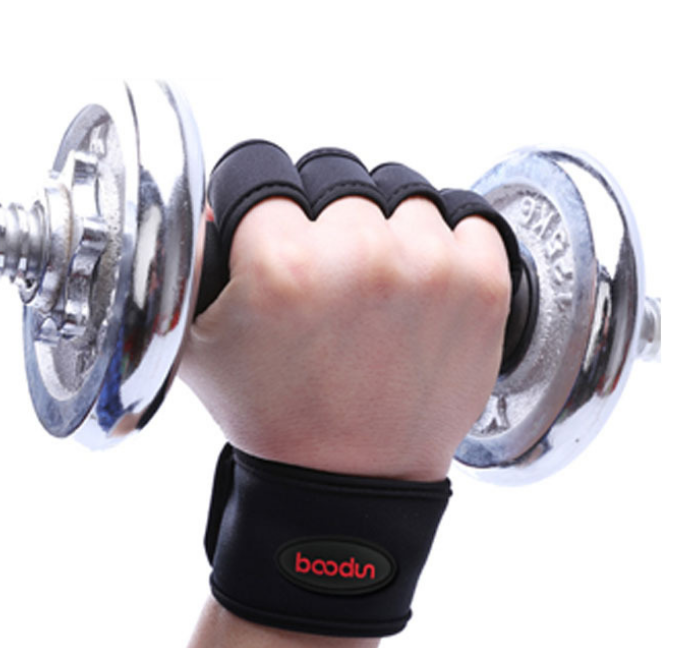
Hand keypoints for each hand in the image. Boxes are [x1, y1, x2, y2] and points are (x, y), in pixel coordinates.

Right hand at [180, 191, 509, 481]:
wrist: (350, 477)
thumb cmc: (279, 415)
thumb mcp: (198, 344)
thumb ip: (192, 261)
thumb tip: (211, 205)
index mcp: (285, 264)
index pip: (266, 171)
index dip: (268, 209)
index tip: (278, 233)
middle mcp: (362, 257)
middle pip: (340, 178)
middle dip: (327, 220)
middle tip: (329, 275)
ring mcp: (431, 267)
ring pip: (404, 195)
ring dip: (388, 231)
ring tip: (377, 289)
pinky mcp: (483, 284)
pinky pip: (468, 217)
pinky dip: (449, 242)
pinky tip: (425, 284)